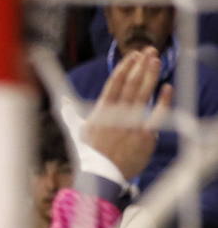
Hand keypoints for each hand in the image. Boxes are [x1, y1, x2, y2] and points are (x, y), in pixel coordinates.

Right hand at [82, 47, 171, 182]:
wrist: (100, 177)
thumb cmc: (87, 154)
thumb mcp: (77, 130)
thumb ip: (71, 112)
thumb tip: (62, 100)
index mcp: (101, 112)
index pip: (115, 83)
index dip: (125, 66)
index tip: (133, 55)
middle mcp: (116, 115)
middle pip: (131, 83)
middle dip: (141, 64)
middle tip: (149, 50)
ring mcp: (131, 124)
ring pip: (144, 94)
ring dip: (151, 74)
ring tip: (156, 60)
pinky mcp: (145, 136)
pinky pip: (157, 114)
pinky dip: (164, 99)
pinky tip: (167, 87)